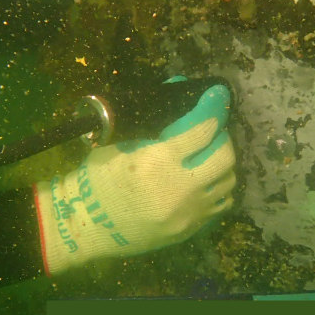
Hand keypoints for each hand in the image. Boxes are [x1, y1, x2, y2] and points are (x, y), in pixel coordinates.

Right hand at [33, 84, 235, 273]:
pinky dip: (218, 189)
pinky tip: (206, 182)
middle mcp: (180, 188)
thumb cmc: (97, 179)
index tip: (217, 98)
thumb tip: (179, 84)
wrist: (86, 226)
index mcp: (158, 161)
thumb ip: (153, 122)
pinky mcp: (189, 230)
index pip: (202, 131)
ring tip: (210, 157)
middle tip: (212, 134)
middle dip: (222, 139)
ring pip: (228, 182)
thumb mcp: (120, 144)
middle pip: (224, 157)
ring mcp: (188, 213)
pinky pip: (220, 205)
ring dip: (223, 165)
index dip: (214, 110)